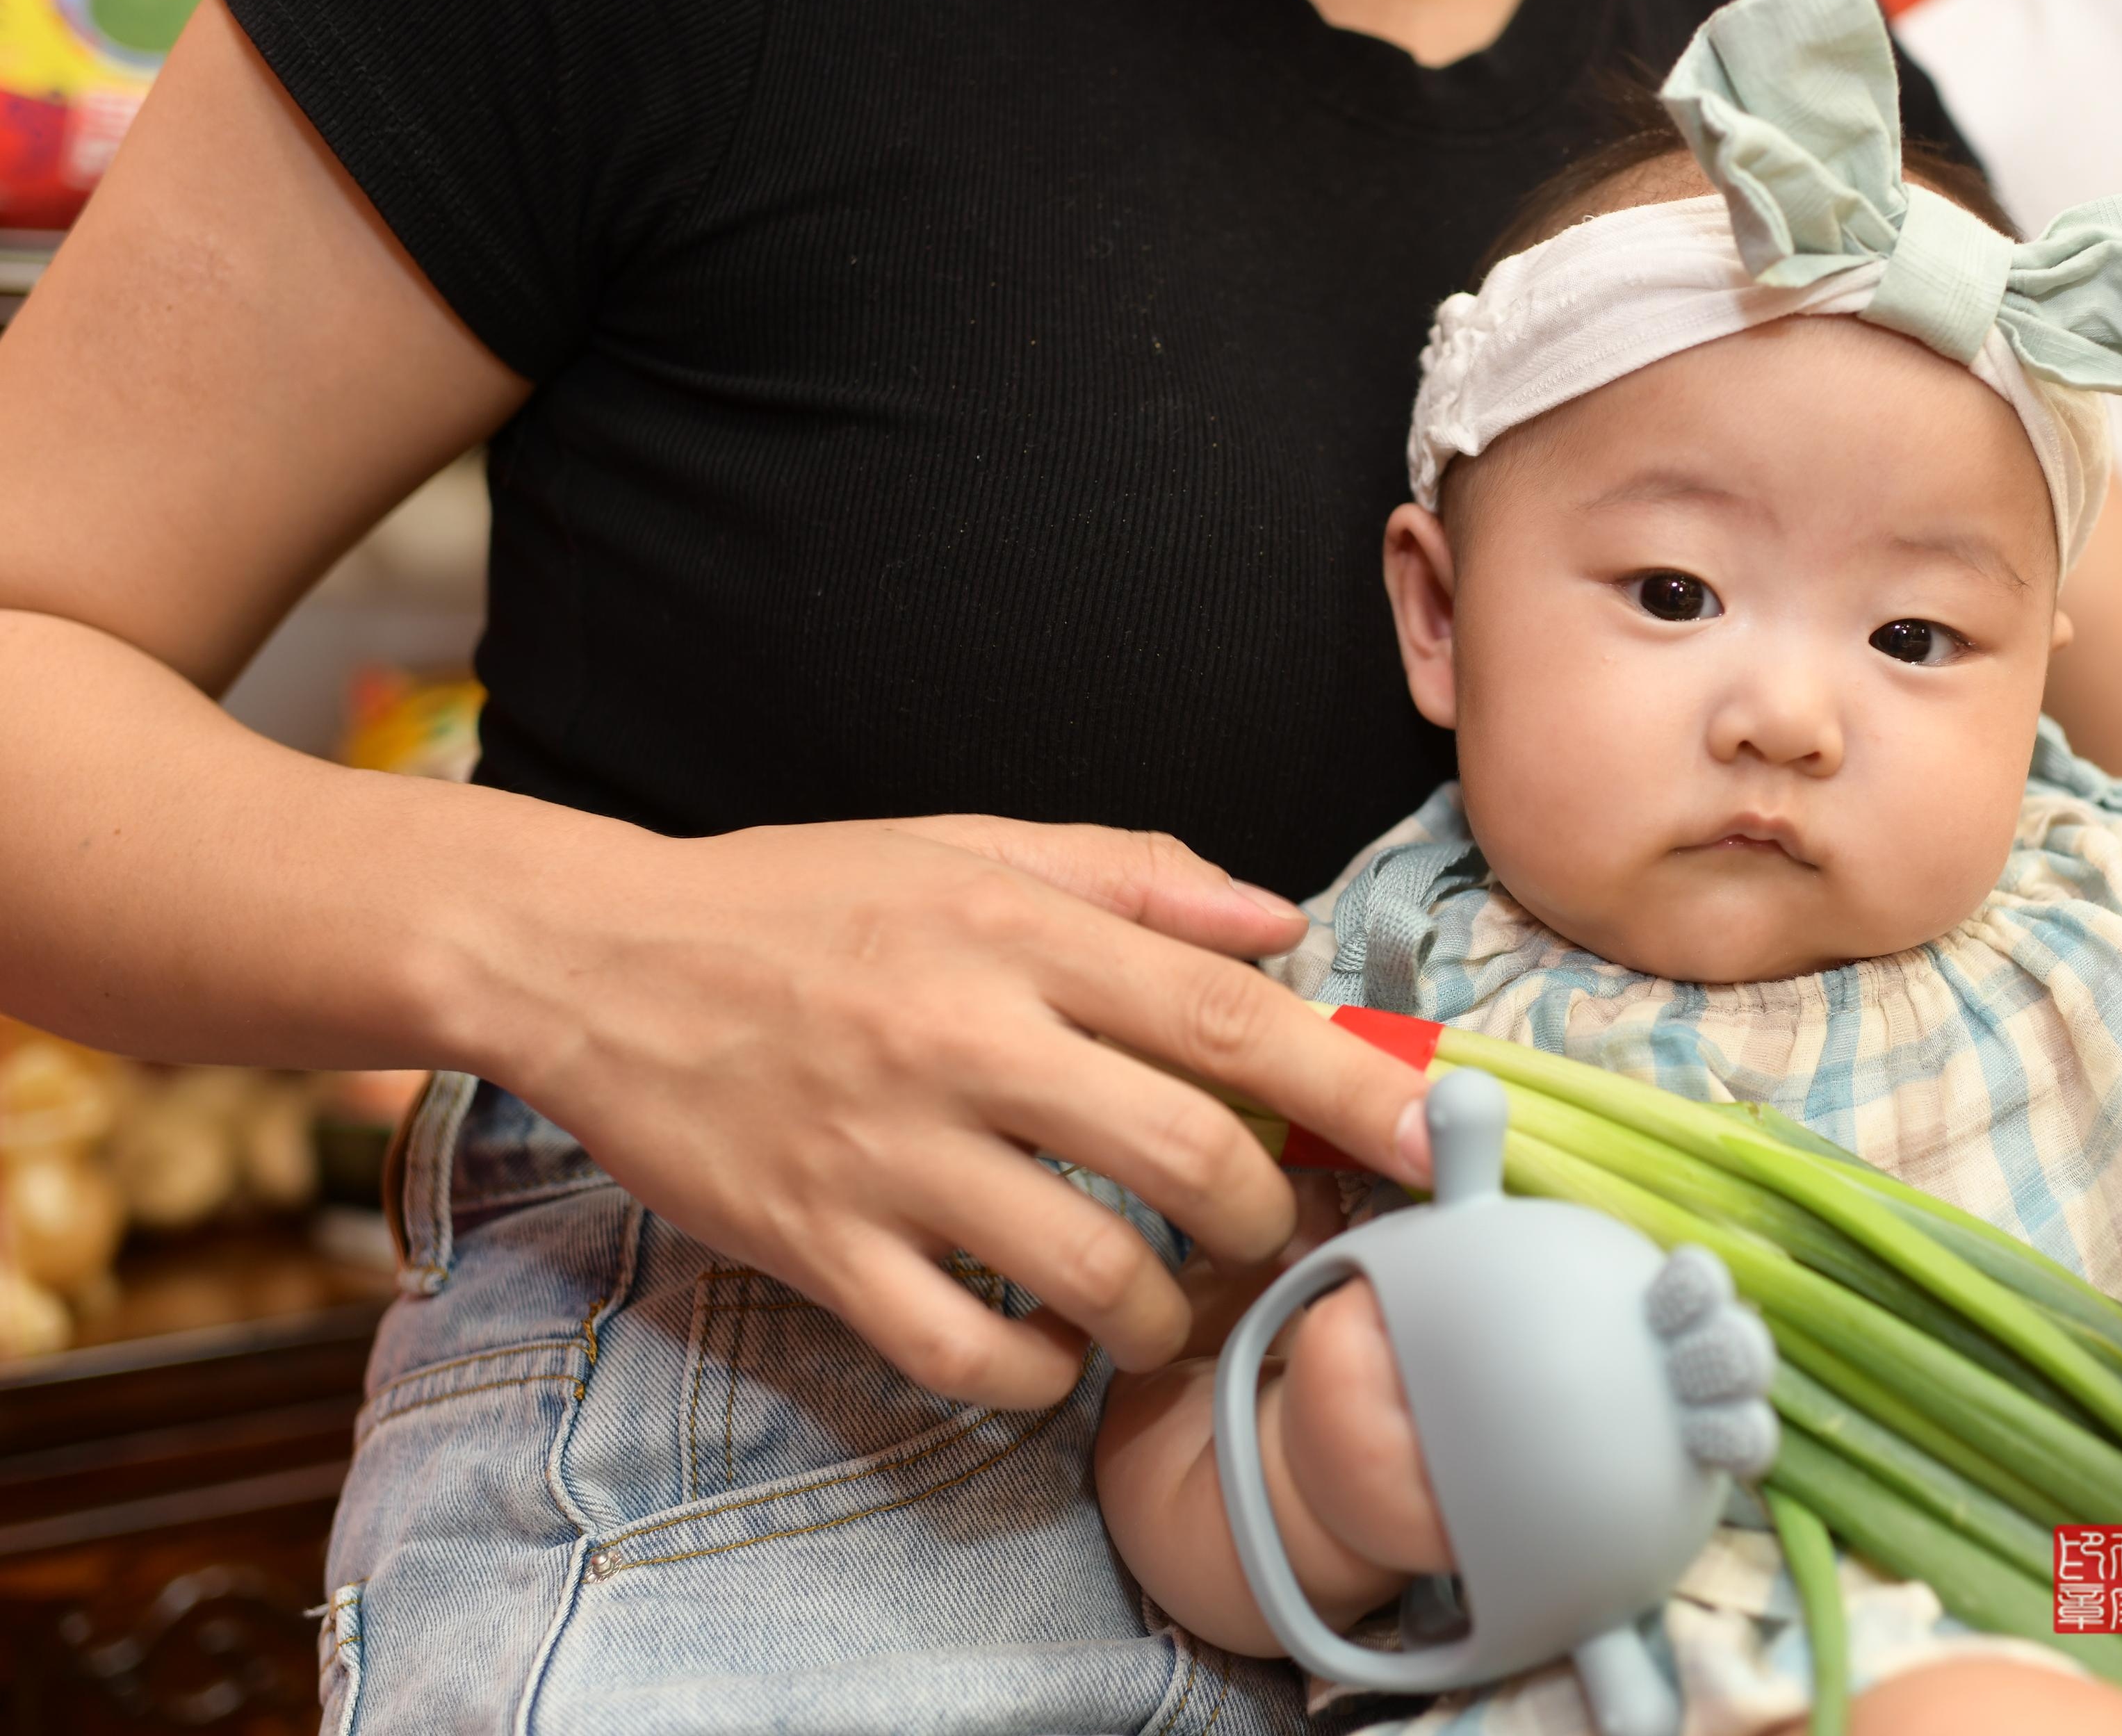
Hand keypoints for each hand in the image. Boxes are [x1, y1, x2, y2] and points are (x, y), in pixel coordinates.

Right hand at [488, 814, 1429, 1410]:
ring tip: (1159, 1300)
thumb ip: (1136, 877)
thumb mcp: (969, 847)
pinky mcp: (815, 1245)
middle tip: (1267, 1226)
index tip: (1426, 1133)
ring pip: (1090, 1275)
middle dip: (1265, 1216)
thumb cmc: (799, 899)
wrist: (596, 957)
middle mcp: (962, 1039)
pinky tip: (1044, 1346)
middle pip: (1185, 1158)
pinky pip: (965, 1353)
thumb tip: (1283, 922)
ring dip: (1160, 1313)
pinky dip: (1033, 1373)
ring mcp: (887, 1152)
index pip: (1226, 1013)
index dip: (1348, 1083)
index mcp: (1015, 931)